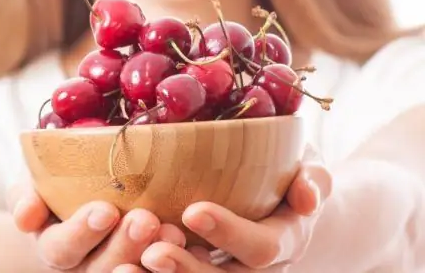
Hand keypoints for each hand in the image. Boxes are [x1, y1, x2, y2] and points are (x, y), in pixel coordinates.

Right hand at [6, 175, 186, 271]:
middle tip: (145, 220)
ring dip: (153, 257)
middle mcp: (83, 266)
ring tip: (174, 233)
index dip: (81, 233)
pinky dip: (178, 264)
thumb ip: (26, 195)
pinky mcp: (141, 266)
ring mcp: (113, 268)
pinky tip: (198, 246)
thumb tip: (26, 216)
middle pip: (100, 268)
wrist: (77, 197)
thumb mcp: (32, 182)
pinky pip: (157, 271)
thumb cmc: (54, 184)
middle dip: (123, 245)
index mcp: (55, 245)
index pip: (61, 248)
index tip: (105, 211)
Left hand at [116, 160, 331, 272]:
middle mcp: (257, 268)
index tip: (193, 211)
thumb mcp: (310, 169)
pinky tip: (120, 269)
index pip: (260, 246)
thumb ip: (313, 180)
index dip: (229, 232)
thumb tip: (308, 197)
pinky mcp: (208, 269)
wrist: (288, 206)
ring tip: (124, 269)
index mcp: (284, 240)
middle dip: (188, 269)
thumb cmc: (290, 177)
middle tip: (153, 254)